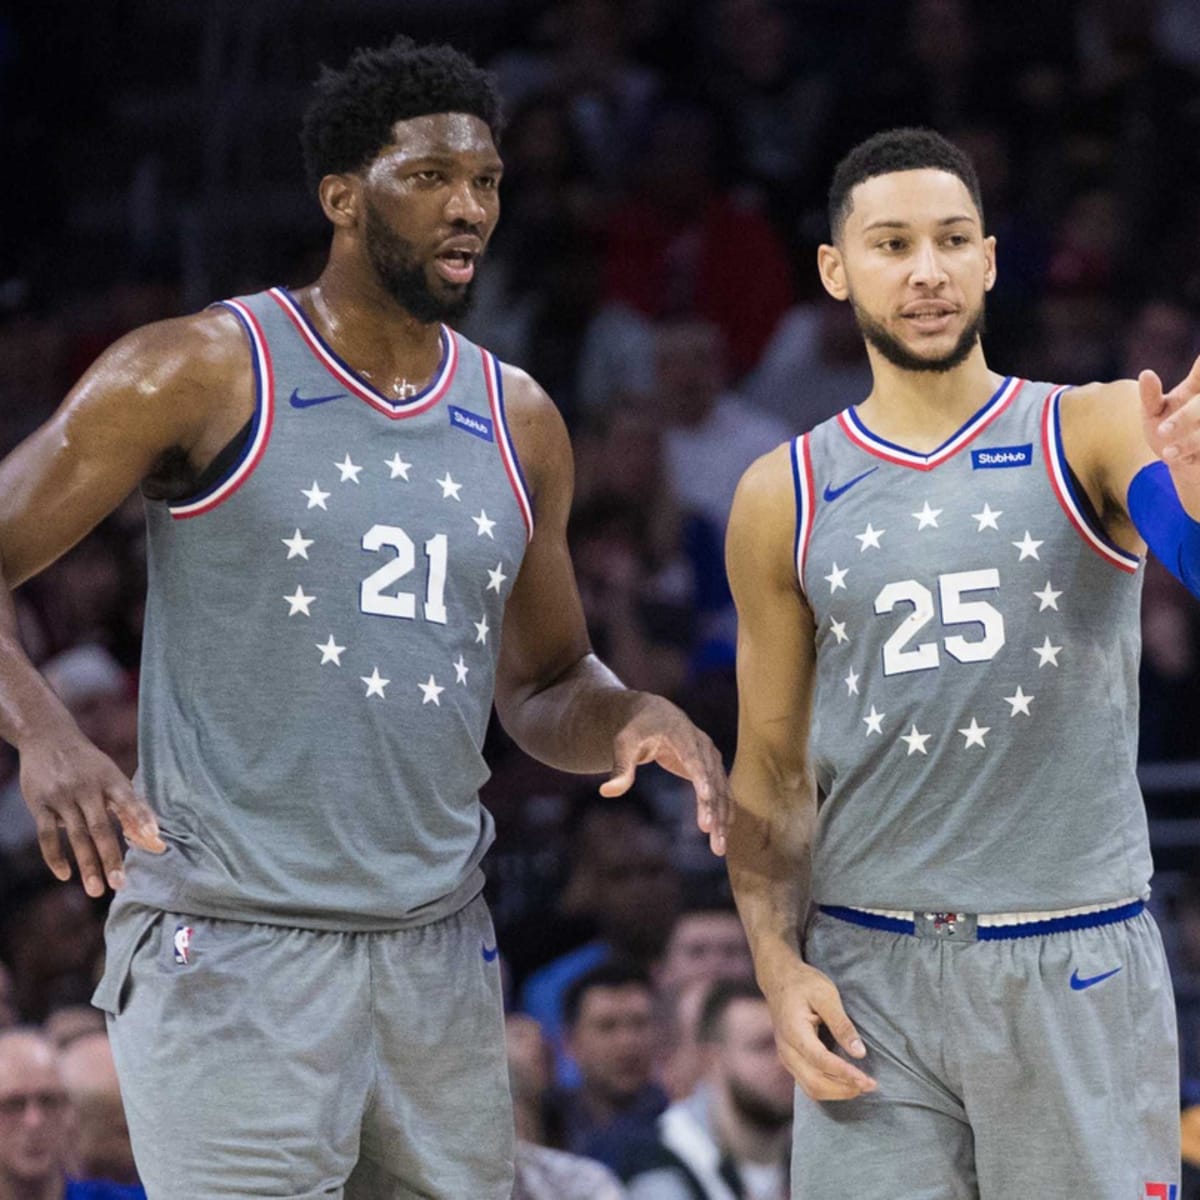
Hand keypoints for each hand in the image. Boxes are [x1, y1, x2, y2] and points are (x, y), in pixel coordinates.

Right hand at [20, 730, 164, 896]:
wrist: (48, 737)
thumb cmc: (89, 764)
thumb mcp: (111, 776)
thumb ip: (130, 806)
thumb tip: (153, 838)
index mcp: (110, 779)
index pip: (129, 801)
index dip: (142, 819)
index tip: (155, 839)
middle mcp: (87, 788)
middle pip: (101, 828)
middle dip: (111, 858)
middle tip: (120, 884)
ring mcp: (62, 797)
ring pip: (76, 837)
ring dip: (87, 865)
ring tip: (96, 891)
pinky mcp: (40, 805)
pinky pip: (47, 836)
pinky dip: (55, 857)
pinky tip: (65, 875)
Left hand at [598, 694, 730, 854]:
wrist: (654, 714)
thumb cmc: (636, 729)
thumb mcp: (624, 744)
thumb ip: (620, 768)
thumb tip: (606, 792)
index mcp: (682, 734)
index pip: (694, 757)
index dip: (701, 776)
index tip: (706, 797)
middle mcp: (702, 745)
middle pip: (712, 778)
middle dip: (713, 806)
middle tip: (711, 832)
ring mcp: (711, 757)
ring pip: (722, 788)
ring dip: (722, 817)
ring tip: (718, 847)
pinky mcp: (712, 768)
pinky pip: (723, 792)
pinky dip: (724, 812)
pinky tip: (723, 834)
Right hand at [761, 952, 875, 1100]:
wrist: (779, 979)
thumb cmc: (803, 983)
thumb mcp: (826, 995)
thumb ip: (842, 1024)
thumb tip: (860, 1053)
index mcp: (794, 1032)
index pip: (821, 1061)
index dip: (845, 1073)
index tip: (867, 1080)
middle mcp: (787, 1050)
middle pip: (814, 1083)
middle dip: (844, 1089)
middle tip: (871, 1085)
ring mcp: (786, 1057)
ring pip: (811, 1088)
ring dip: (838, 1093)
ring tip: (861, 1086)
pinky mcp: (791, 1059)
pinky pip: (808, 1083)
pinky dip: (829, 1088)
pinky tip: (846, 1082)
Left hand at [1140, 354, 1199, 472]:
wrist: (1181, 461)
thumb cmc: (1165, 428)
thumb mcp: (1153, 412)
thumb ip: (1150, 396)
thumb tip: (1146, 373)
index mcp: (1197, 386)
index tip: (1199, 362)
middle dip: (1184, 418)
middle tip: (1162, 432)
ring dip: (1189, 443)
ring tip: (1167, 454)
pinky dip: (1195, 456)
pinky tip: (1187, 461)